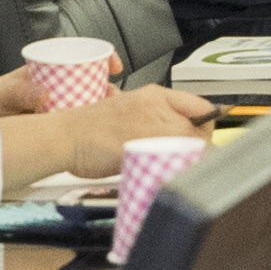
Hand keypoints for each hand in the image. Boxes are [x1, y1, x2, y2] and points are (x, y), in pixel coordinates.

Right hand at [13, 80, 216, 187]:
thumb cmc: (91, 128)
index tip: (203, 138)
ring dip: (189, 160)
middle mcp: (156, 107)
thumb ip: (158, 116)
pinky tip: (161, 174)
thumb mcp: (130, 108)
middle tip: (188, 158)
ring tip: (174, 167)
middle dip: (200, 147)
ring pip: (189, 147)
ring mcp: (148, 127)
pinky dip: (172, 170)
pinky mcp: (138, 148)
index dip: (207, 126)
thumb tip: (186, 130)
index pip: (202, 107)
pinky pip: (169, 162)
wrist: (63, 136)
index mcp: (155, 95)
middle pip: (201, 131)